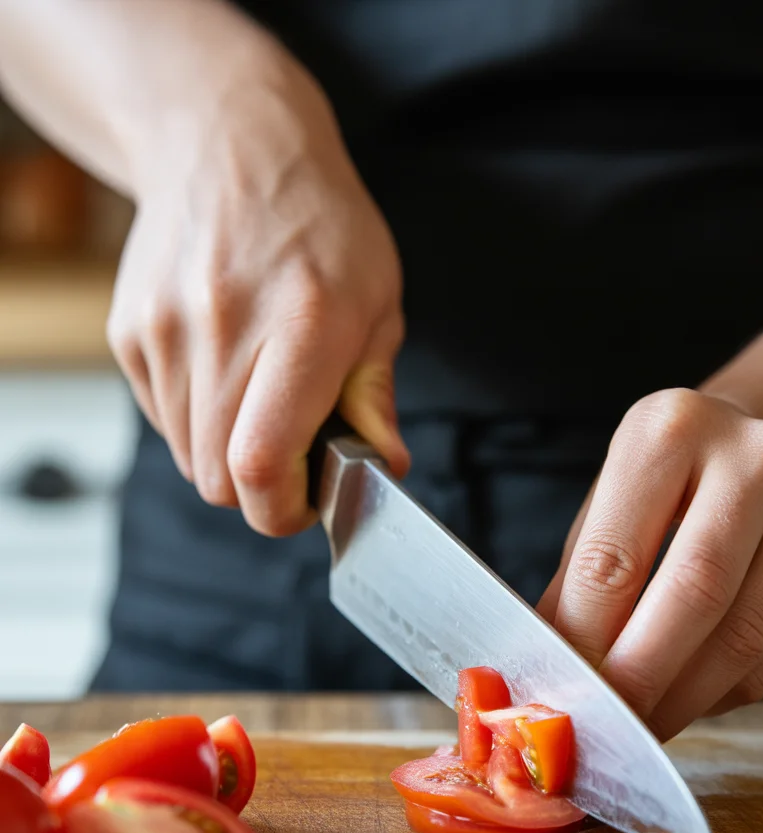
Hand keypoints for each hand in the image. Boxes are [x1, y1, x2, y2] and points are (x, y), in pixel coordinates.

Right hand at [107, 60, 407, 535]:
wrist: (228, 144)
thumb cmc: (319, 225)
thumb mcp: (377, 303)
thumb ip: (375, 395)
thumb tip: (385, 467)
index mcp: (302, 326)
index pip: (260, 465)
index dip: (282, 509)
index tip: (307, 502)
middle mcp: (223, 329)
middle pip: (218, 479)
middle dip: (261, 490)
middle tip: (295, 454)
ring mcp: (166, 330)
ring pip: (189, 457)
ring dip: (228, 454)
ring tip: (261, 396)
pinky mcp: (129, 331)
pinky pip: (164, 419)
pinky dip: (198, 419)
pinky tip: (226, 370)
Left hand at [538, 389, 762, 740]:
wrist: (754, 453)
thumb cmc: (662, 487)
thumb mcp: (606, 508)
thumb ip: (577, 587)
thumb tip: (550, 672)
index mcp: (671, 428)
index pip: (615, 555)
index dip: (585, 639)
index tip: (564, 689)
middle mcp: (755, 457)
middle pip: (693, 594)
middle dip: (639, 677)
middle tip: (606, 722)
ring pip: (743, 636)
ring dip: (682, 699)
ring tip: (640, 723)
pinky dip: (722, 696)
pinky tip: (687, 700)